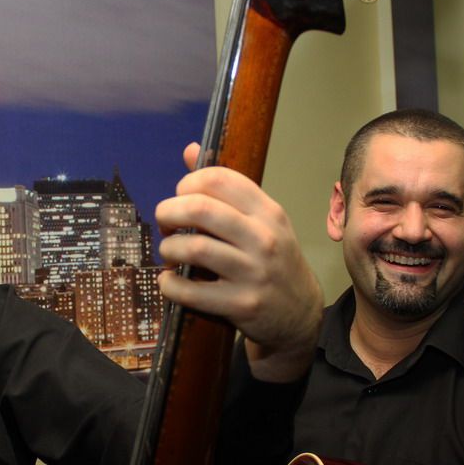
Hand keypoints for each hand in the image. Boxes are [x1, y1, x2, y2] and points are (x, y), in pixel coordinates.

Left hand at [156, 144, 321, 382]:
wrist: (299, 313)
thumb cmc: (272, 261)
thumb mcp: (261, 221)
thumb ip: (226, 189)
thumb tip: (190, 150)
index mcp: (268, 212)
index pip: (219, 179)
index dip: (187, 183)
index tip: (180, 197)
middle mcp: (263, 238)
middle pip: (200, 209)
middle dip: (168, 212)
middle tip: (164, 223)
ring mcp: (253, 273)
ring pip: (192, 248)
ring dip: (168, 248)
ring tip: (169, 252)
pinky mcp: (241, 305)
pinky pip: (190, 291)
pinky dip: (169, 284)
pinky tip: (170, 281)